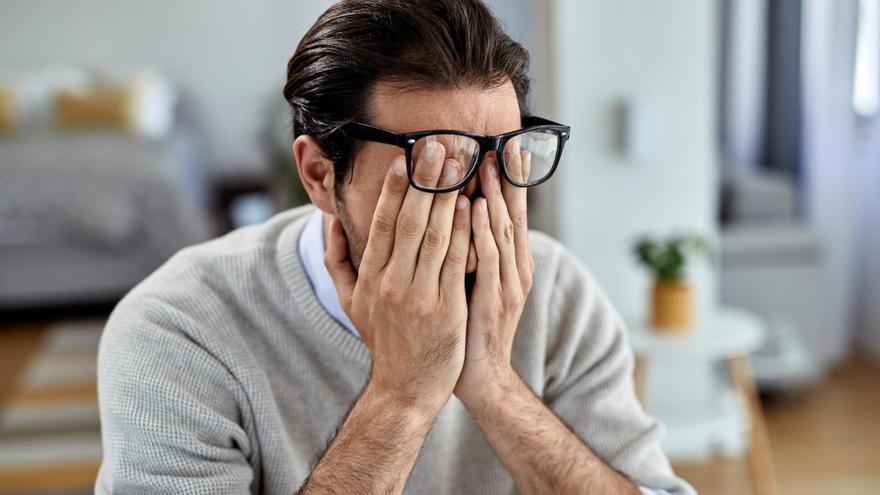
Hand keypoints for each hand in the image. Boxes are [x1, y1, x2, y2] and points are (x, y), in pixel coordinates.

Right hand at [325, 145, 471, 413]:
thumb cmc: (382, 340)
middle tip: (440, 144)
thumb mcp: (350, 302)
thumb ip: (336, 260)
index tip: (405, 157)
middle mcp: (391, 284)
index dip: (394, 188)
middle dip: (426, 180)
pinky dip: (465, 231)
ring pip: (435, 236)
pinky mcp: (447, 310)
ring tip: (461, 164)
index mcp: (369, 278)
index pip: (382, 224)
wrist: (406, 388)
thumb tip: (329, 221)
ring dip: (449, 196)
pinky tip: (473, 205)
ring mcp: (419, 298)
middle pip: (410, 222)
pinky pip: (457, 262)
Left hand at [455, 139, 534, 404]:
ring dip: (494, 194)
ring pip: (501, 231)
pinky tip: (475, 207)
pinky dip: (482, 231)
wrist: (480, 376)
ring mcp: (508, 284)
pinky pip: (488, 259)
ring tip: (487, 161)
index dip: (509, 180)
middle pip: (512, 214)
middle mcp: (515, 268)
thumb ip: (470, 250)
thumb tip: (457, 215)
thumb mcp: (474, 282)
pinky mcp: (495, 300)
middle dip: (508, 177)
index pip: (509, 213)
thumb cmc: (470, 326)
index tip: (505, 145)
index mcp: (511, 262)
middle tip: (503, 141)